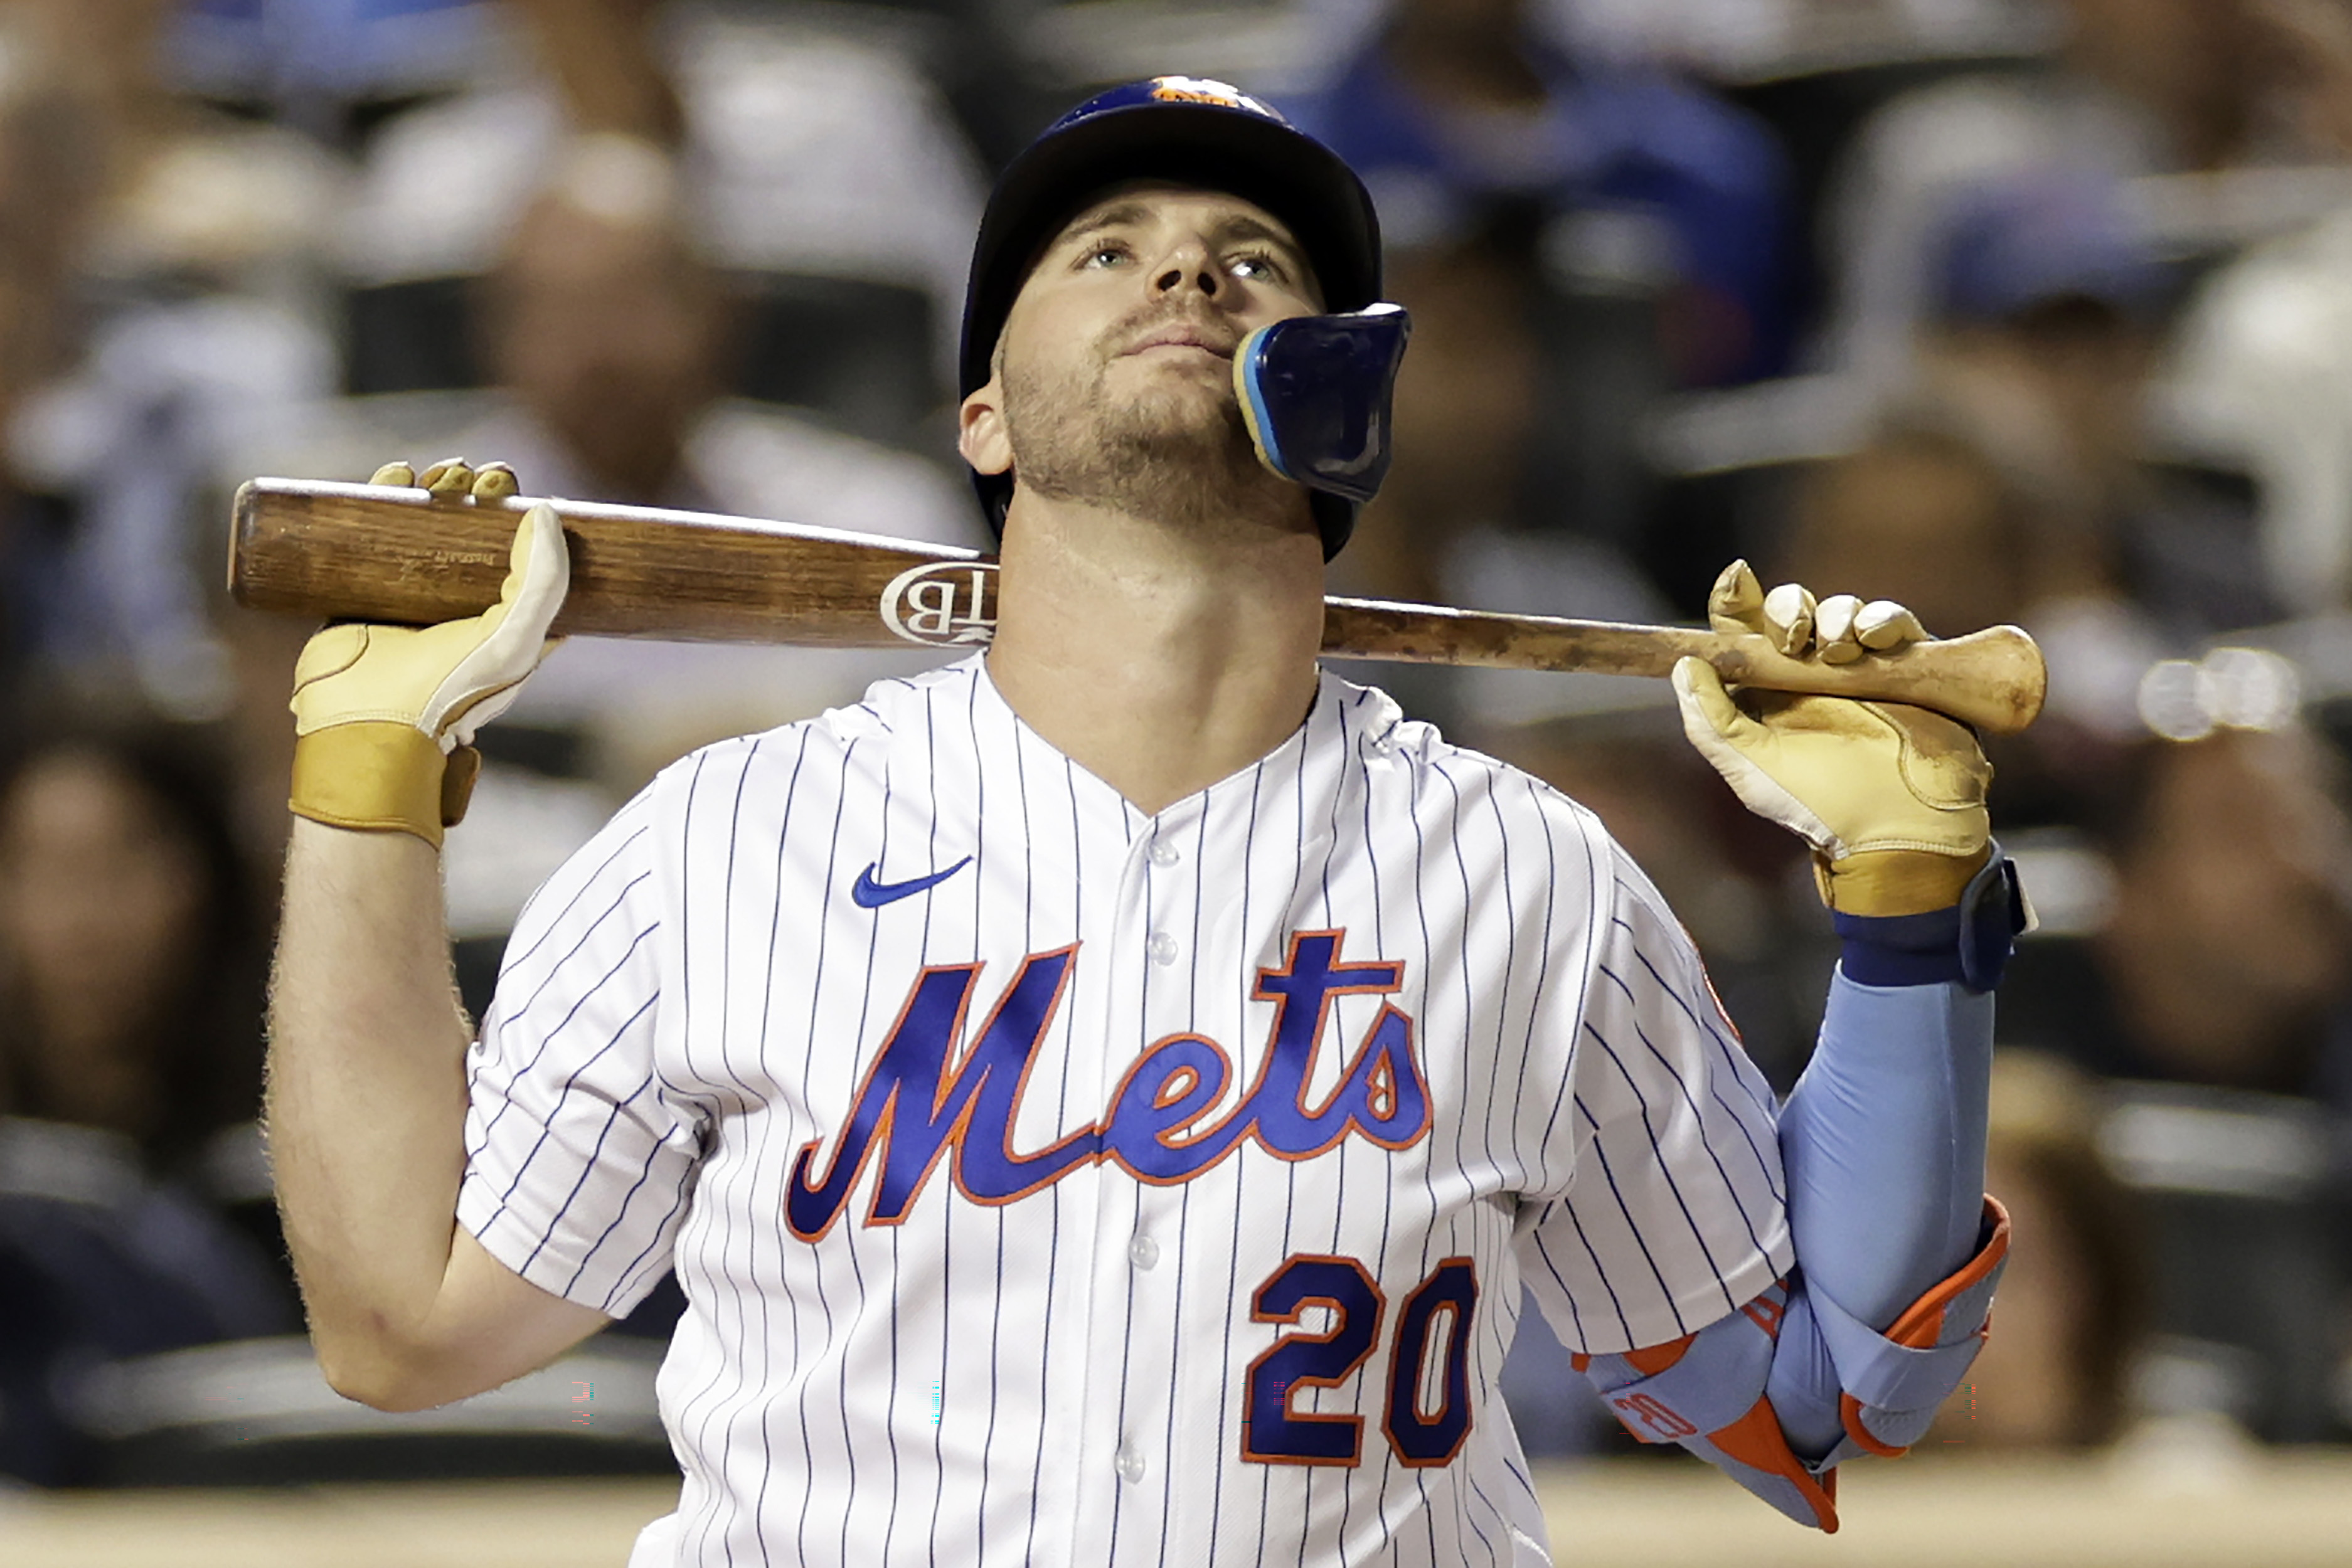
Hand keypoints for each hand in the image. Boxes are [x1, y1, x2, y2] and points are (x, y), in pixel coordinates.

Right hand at [287, 459, 565, 845]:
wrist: (370, 723)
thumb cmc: (451, 690)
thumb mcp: (516, 639)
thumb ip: (544, 581)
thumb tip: (545, 511)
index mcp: (507, 618)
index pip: (522, 552)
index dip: (521, 513)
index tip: (514, 489)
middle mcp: (461, 603)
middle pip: (473, 528)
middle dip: (477, 493)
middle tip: (475, 477)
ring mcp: (410, 595)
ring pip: (426, 522)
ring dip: (436, 488)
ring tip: (438, 474)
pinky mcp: (362, 589)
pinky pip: (373, 531)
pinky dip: (385, 496)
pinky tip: (397, 475)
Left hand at [1673, 562, 1990, 915]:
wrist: (1900, 827)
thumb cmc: (1821, 805)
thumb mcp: (1751, 769)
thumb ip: (1710, 720)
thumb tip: (1683, 664)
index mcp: (1766, 690)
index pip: (1743, 630)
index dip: (1736, 600)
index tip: (1735, 582)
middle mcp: (1808, 673)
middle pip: (1792, 608)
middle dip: (1790, 608)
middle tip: (1795, 637)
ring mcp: (1858, 666)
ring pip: (1841, 608)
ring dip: (1836, 617)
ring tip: (1838, 651)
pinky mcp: (1904, 664)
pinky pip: (1892, 621)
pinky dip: (1881, 620)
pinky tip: (1874, 640)